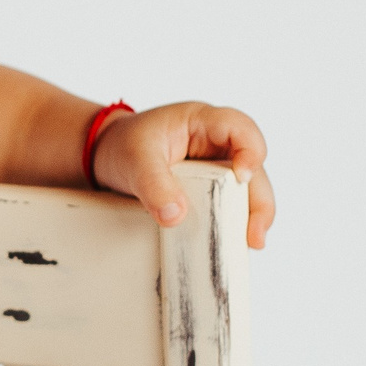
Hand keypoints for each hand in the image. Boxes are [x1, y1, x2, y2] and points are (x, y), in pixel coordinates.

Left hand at [90, 102, 274, 249]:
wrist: (107, 156)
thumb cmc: (123, 145)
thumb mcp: (133, 159)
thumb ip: (153, 184)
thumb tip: (176, 217)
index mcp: (202, 121)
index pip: (240, 128)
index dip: (250, 151)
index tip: (242, 178)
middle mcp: (218, 144)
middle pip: (254, 167)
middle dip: (259, 201)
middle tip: (255, 235)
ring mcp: (217, 168)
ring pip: (247, 190)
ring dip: (251, 216)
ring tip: (250, 244)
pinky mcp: (210, 190)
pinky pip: (230, 205)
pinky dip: (234, 223)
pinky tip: (234, 244)